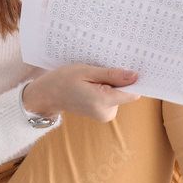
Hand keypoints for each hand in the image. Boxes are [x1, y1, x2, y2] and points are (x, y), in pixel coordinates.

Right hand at [21, 64, 139, 121]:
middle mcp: (106, 112)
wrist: (47, 95)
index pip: (132, 93)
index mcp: (101, 101)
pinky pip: (114, 98)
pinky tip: (94, 83)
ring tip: (95, 77)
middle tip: (103, 69)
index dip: (134, 80)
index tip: (132, 67)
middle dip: (120, 79)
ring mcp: (104, 115)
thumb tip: (134, 76)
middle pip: (127, 93)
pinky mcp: (103, 113)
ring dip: (112, 83)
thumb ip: (112, 75)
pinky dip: (108, 89)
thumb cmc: (64, 79)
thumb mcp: (87, 71)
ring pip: (120, 94)